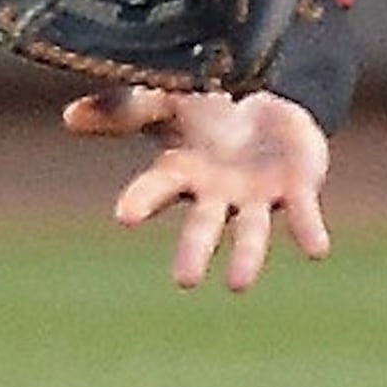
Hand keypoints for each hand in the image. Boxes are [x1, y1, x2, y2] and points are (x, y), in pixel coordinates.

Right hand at [61, 86, 334, 290]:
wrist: (268, 105)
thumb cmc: (208, 111)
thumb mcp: (168, 101)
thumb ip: (124, 109)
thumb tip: (69, 116)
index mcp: (183, 172)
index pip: (156, 188)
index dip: (142, 200)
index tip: (124, 215)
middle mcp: (218, 194)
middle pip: (202, 226)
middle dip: (194, 252)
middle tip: (184, 280)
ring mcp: (257, 197)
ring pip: (251, 232)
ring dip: (246, 257)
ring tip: (237, 284)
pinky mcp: (296, 190)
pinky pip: (302, 214)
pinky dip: (308, 231)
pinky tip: (317, 251)